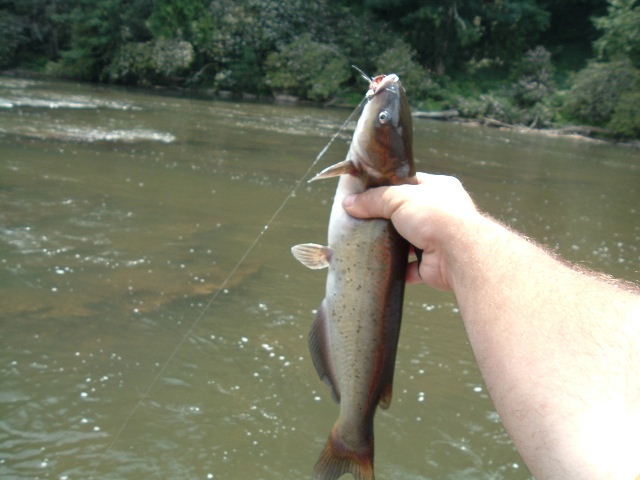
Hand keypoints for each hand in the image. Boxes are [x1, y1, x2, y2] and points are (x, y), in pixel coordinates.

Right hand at [342, 172, 478, 289]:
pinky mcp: (432, 265)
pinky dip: (397, 269)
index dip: (390, 186)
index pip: (411, 183)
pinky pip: (410, 268)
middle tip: (364, 219)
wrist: (458, 252)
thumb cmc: (435, 215)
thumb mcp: (398, 198)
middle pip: (408, 213)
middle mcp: (442, 213)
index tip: (368, 192)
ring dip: (392, 244)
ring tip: (366, 242)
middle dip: (388, 218)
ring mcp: (439, 240)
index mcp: (440, 188)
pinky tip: (380, 266)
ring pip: (408, 241)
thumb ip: (373, 199)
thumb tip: (349, 204)